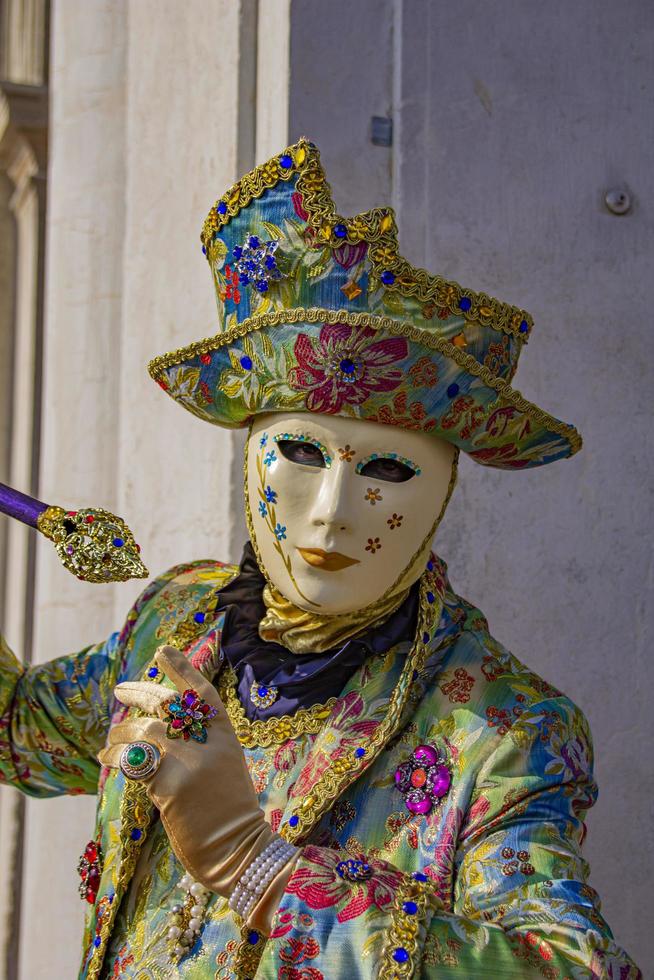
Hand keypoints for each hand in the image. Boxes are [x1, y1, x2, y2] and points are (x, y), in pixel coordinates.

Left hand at [98, 645, 290, 914]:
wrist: (236, 847)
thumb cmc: (229, 811)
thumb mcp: (223, 765)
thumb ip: (199, 743)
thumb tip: (160, 727)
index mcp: (225, 733)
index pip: (202, 691)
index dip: (182, 668)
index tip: (162, 650)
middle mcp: (207, 740)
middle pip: (166, 704)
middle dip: (139, 693)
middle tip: (120, 691)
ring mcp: (188, 760)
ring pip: (144, 730)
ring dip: (120, 732)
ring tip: (109, 740)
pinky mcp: (168, 783)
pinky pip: (133, 761)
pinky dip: (115, 756)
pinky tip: (106, 758)